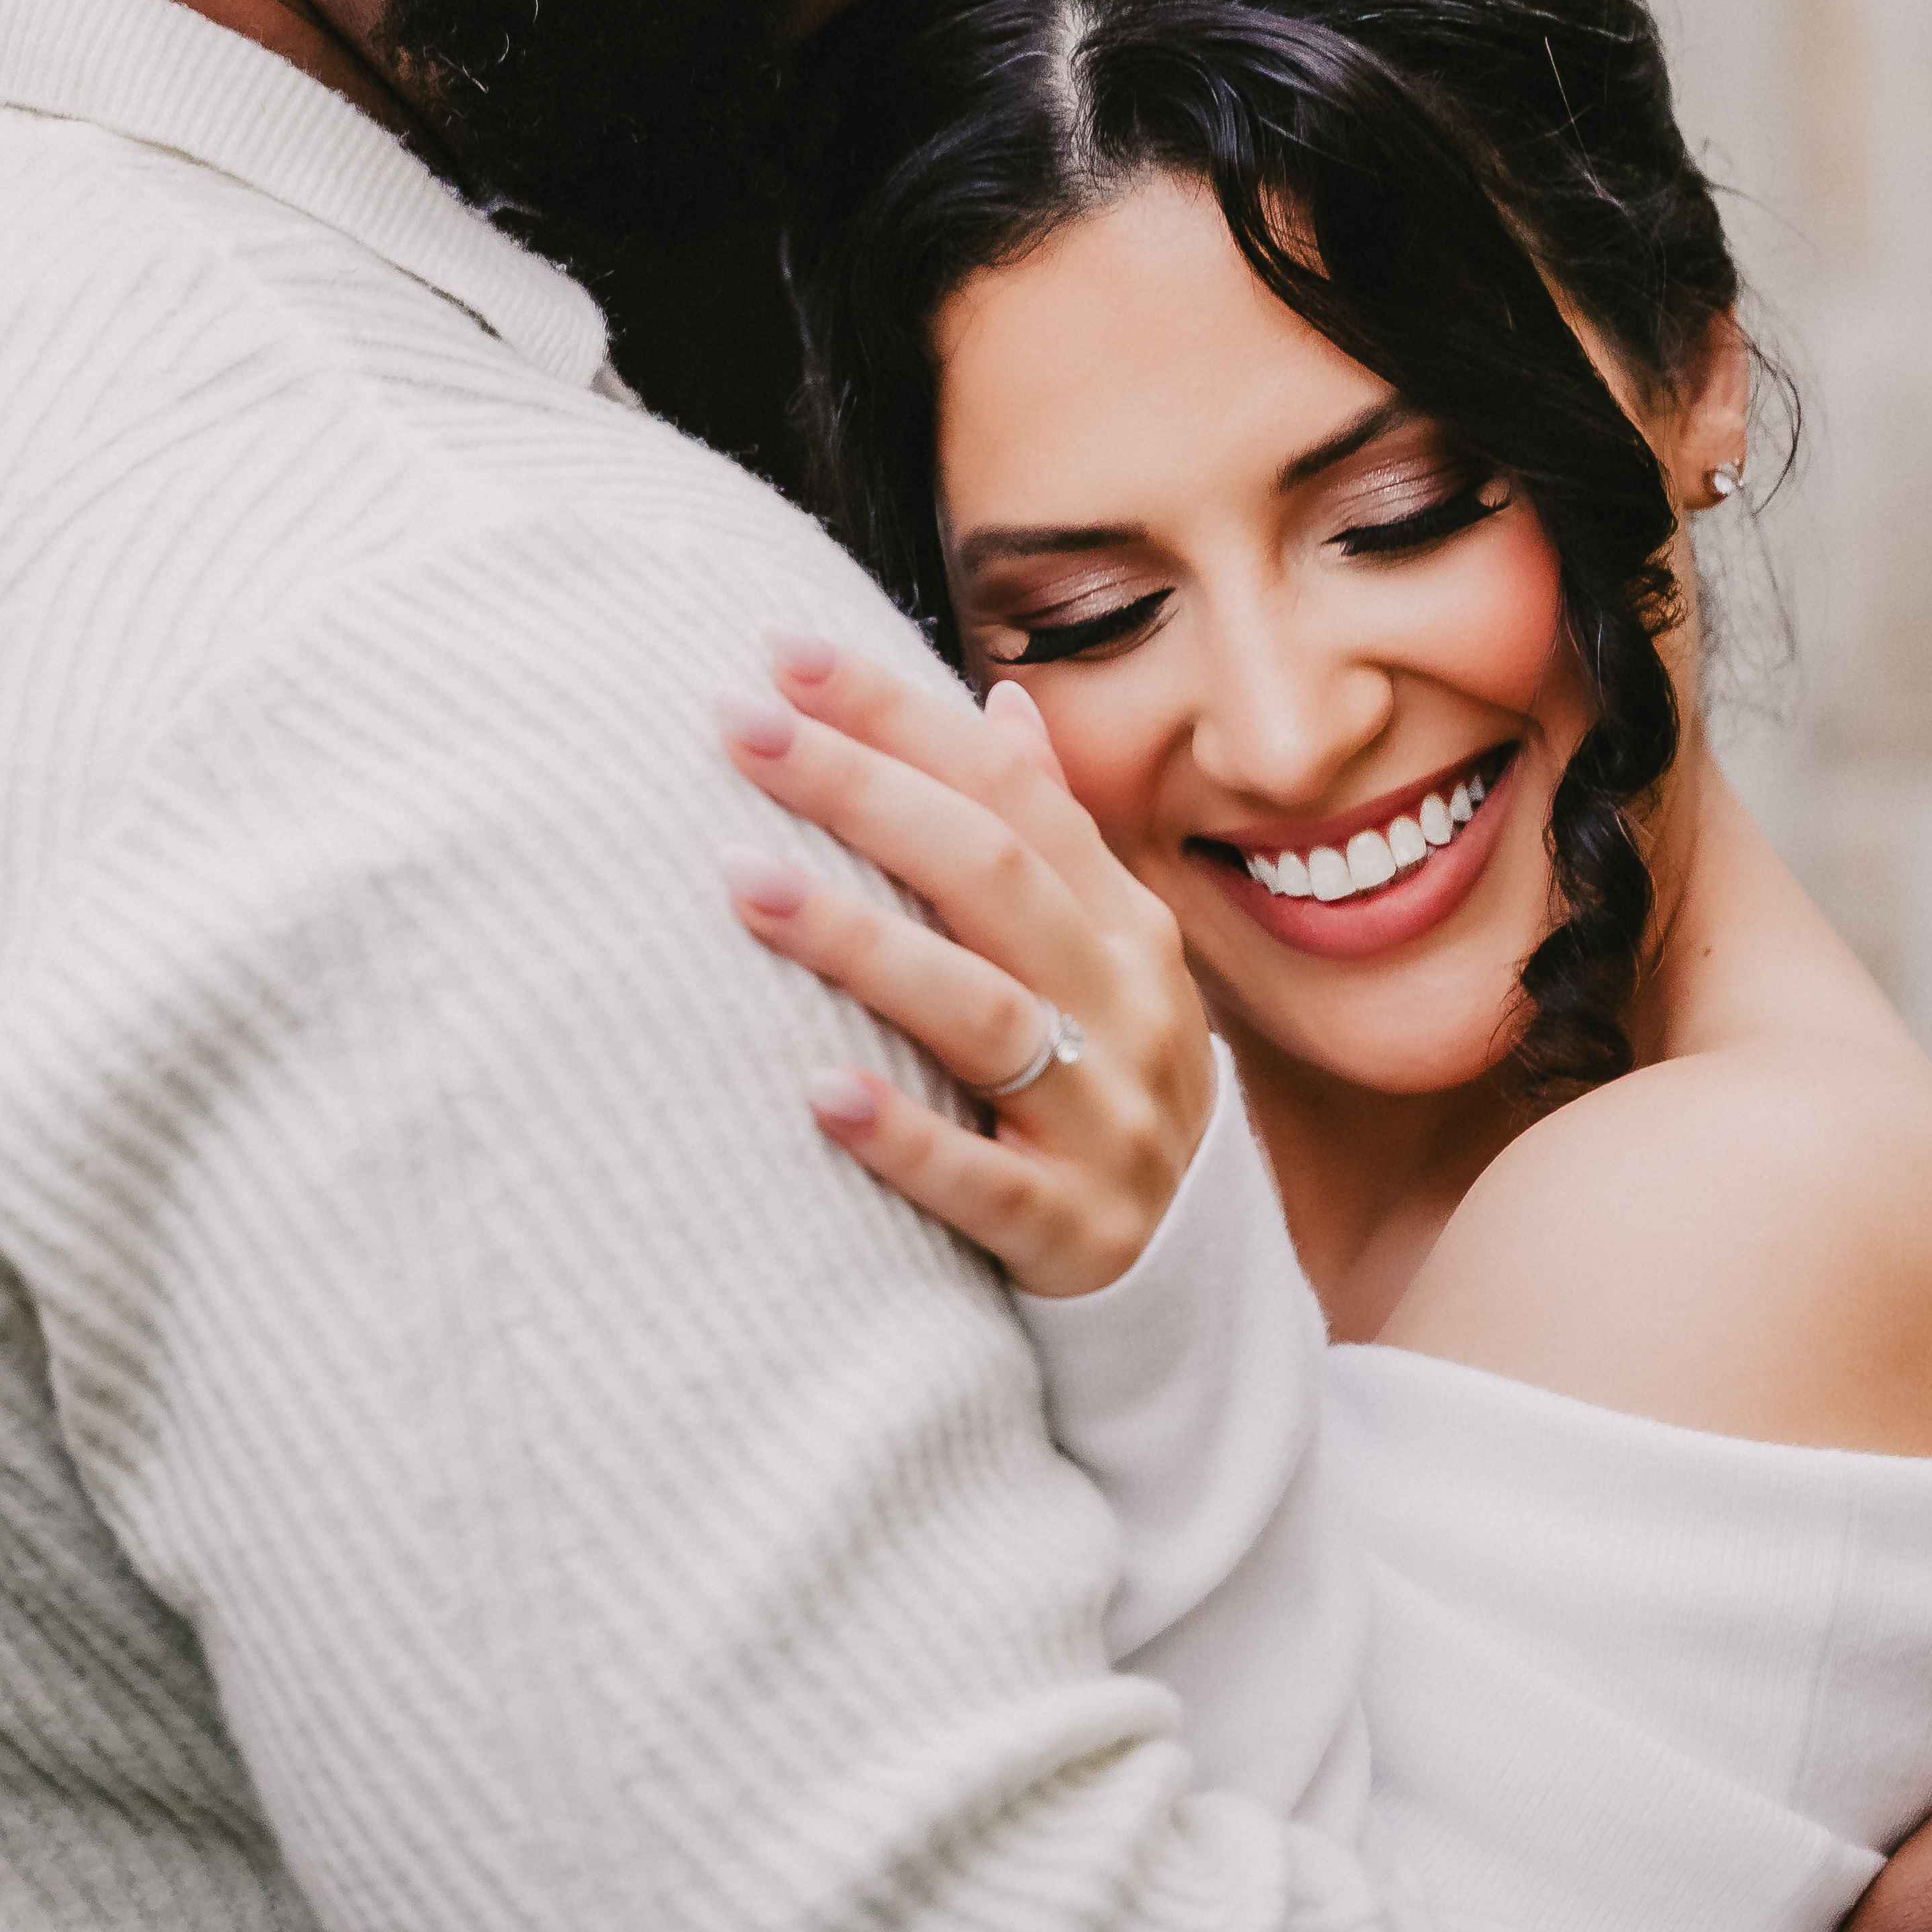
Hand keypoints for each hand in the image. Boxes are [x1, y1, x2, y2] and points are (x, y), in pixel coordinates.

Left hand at [712, 630, 1210, 1298]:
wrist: (1194, 1281)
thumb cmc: (1105, 1081)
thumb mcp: (1103, 955)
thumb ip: (1052, 834)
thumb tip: (1001, 699)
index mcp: (1121, 925)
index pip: (1008, 788)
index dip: (900, 715)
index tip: (782, 650)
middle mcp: (1125, 1007)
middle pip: (988, 873)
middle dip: (859, 788)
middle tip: (737, 724)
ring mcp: (1106, 1120)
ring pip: (981, 1011)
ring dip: (858, 941)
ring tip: (741, 881)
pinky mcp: (1071, 1230)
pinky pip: (981, 1179)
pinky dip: (902, 1133)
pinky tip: (816, 1091)